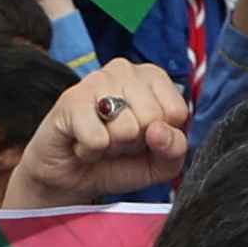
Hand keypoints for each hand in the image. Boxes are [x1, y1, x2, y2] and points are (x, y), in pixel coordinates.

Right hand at [4, 61, 188, 209]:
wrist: (70, 176)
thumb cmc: (116, 160)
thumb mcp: (159, 162)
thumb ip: (175, 148)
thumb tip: (160, 131)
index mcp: (152, 77)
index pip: (176, 111)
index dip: (160, 136)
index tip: (142, 137)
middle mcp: (125, 70)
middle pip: (152, 119)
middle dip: (135, 143)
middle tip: (117, 140)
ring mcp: (96, 80)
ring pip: (126, 129)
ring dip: (112, 147)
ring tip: (100, 140)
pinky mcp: (70, 99)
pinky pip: (97, 139)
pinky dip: (90, 152)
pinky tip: (81, 142)